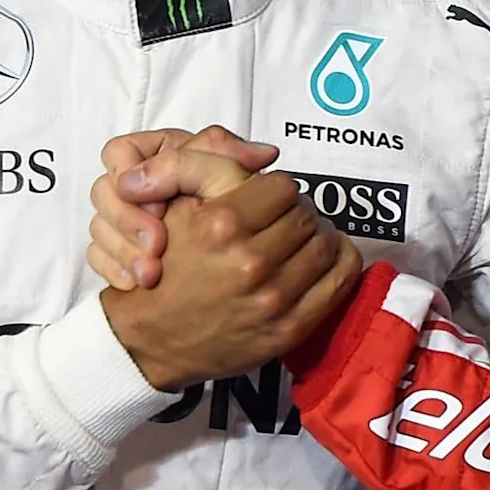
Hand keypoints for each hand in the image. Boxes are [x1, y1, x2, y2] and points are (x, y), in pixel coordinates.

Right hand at [97, 146, 360, 388]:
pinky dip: (338, 262)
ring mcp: (273, 298)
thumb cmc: (164, 268)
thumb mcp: (173, 205)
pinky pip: (340, 280)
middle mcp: (251, 262)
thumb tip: (262, 151)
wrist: (150, 338)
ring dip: (317, 236)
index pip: (284, 185)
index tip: (265, 200)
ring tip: (298, 240)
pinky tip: (320, 261)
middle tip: (281, 221)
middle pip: (306, 214)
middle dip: (296, 212)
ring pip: (326, 244)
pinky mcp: (289, 328)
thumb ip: (204, 163)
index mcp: (222, 225)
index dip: (275, 188)